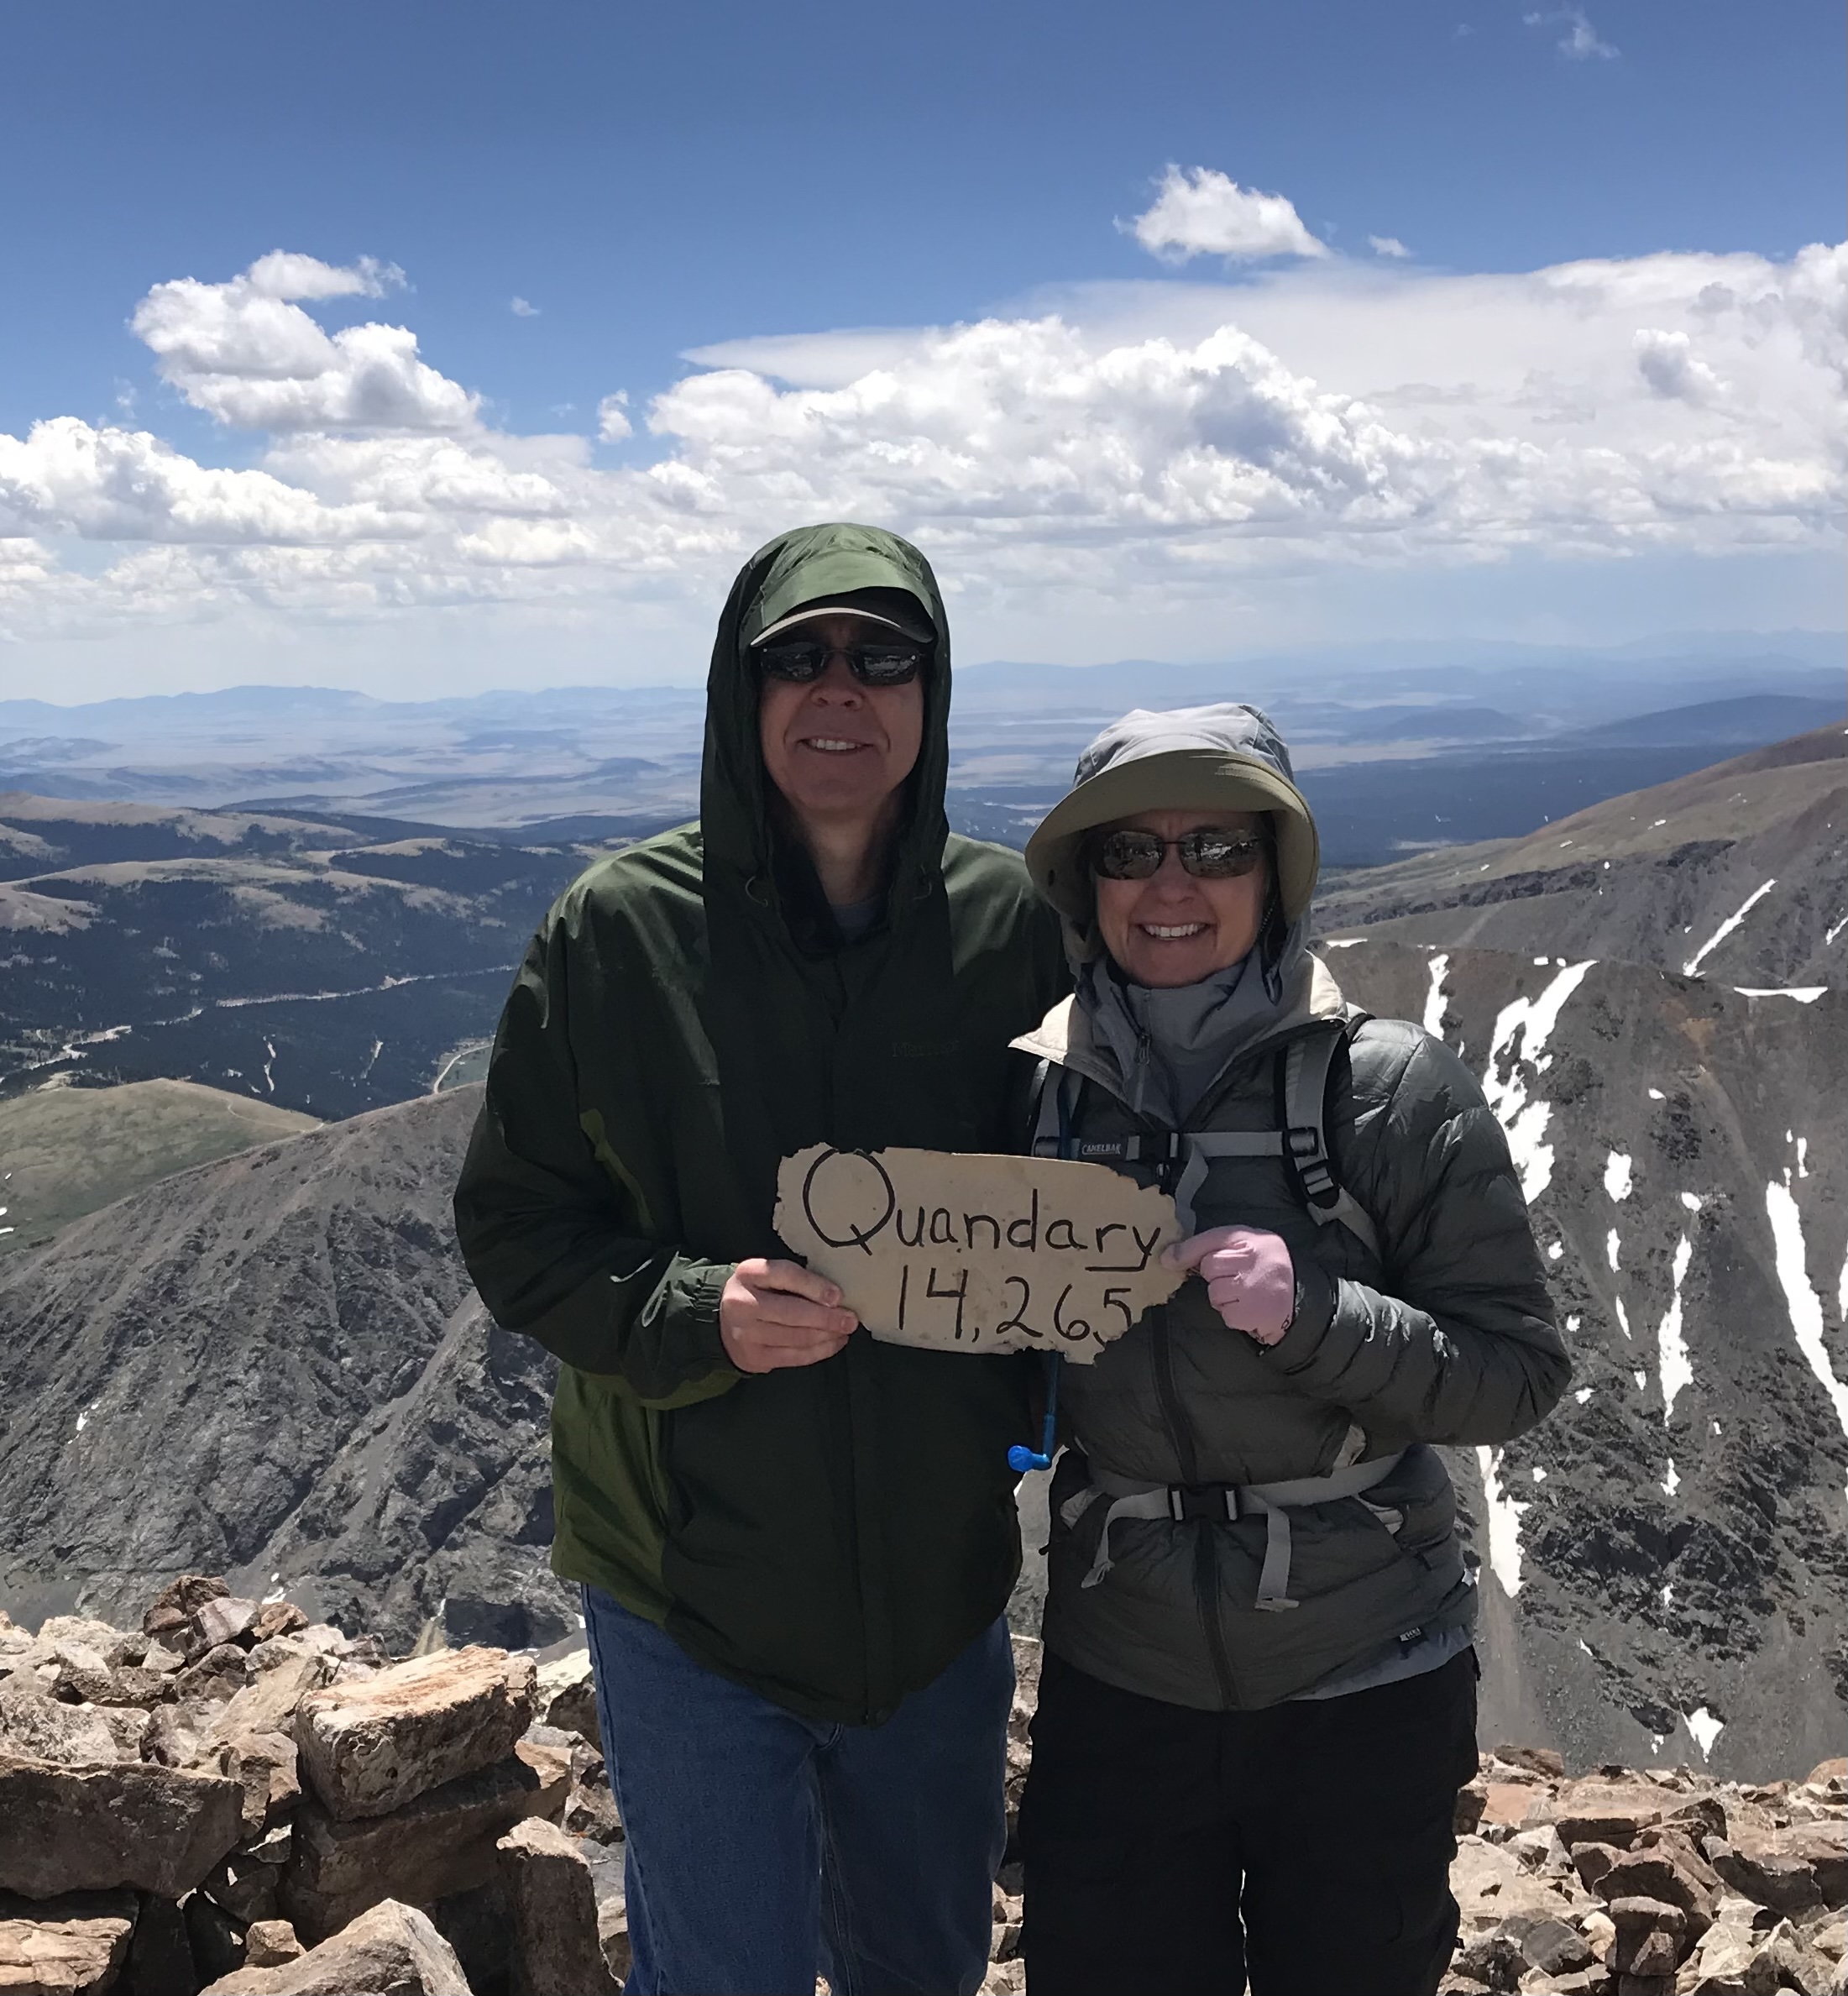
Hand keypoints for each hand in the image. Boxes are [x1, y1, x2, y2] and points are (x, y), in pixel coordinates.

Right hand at [720, 1258, 856, 1372]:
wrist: (722, 1321)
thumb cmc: (757, 1291)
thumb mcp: (767, 1275)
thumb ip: (794, 1279)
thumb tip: (835, 1295)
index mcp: (749, 1274)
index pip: (785, 1276)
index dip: (814, 1286)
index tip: (838, 1296)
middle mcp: (743, 1304)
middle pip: (792, 1313)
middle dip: (827, 1318)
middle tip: (851, 1319)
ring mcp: (746, 1335)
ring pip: (797, 1338)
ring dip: (827, 1336)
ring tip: (845, 1330)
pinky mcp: (754, 1358)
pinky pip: (794, 1357)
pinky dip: (819, 1351)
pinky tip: (833, 1343)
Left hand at [1162, 1227, 1295, 1344]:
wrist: (1297, 1298)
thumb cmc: (1264, 1268)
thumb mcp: (1245, 1245)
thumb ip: (1211, 1245)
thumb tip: (1167, 1257)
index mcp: (1251, 1239)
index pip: (1212, 1239)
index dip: (1187, 1250)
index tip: (1167, 1259)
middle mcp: (1252, 1260)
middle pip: (1209, 1267)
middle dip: (1215, 1275)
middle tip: (1234, 1277)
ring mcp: (1251, 1288)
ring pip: (1214, 1292)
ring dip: (1223, 1296)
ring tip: (1243, 1293)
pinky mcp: (1250, 1313)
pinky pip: (1225, 1313)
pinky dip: (1232, 1313)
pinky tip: (1248, 1307)